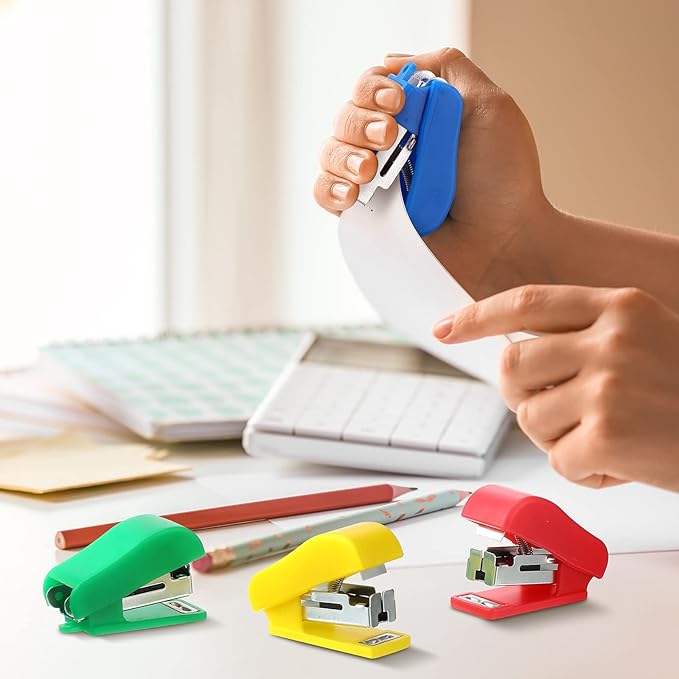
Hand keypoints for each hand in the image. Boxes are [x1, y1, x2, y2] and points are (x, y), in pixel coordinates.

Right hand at [314, 47, 554, 298]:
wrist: (502, 241)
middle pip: (346, 117)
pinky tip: (353, 193)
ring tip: (372, 171)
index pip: (371, 89)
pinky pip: (324, 194)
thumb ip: (447, 67)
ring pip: (330, 153)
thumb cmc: (504, 179)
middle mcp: (390, 149)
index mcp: (415, 119)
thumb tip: (391, 62)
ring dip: (346, 155)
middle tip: (390, 137)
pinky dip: (330, 188)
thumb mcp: (489, 105)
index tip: (398, 101)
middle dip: (360, 122)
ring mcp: (376, 184)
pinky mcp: (366, 219)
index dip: (374, 88)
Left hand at [433, 285, 678, 491]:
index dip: (478, 316)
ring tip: (606, 439)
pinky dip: (584, 473)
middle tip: (557, 413)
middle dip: (523, 397)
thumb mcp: (645, 338)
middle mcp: (610, 338)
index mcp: (618, 305)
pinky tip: (620, 466)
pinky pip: (558, 461)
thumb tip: (511, 355)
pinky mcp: (610, 435)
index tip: (445, 328)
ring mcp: (609, 385)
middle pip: (512, 366)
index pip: (526, 302)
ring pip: (529, 418)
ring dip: (558, 439)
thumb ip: (583, 336)